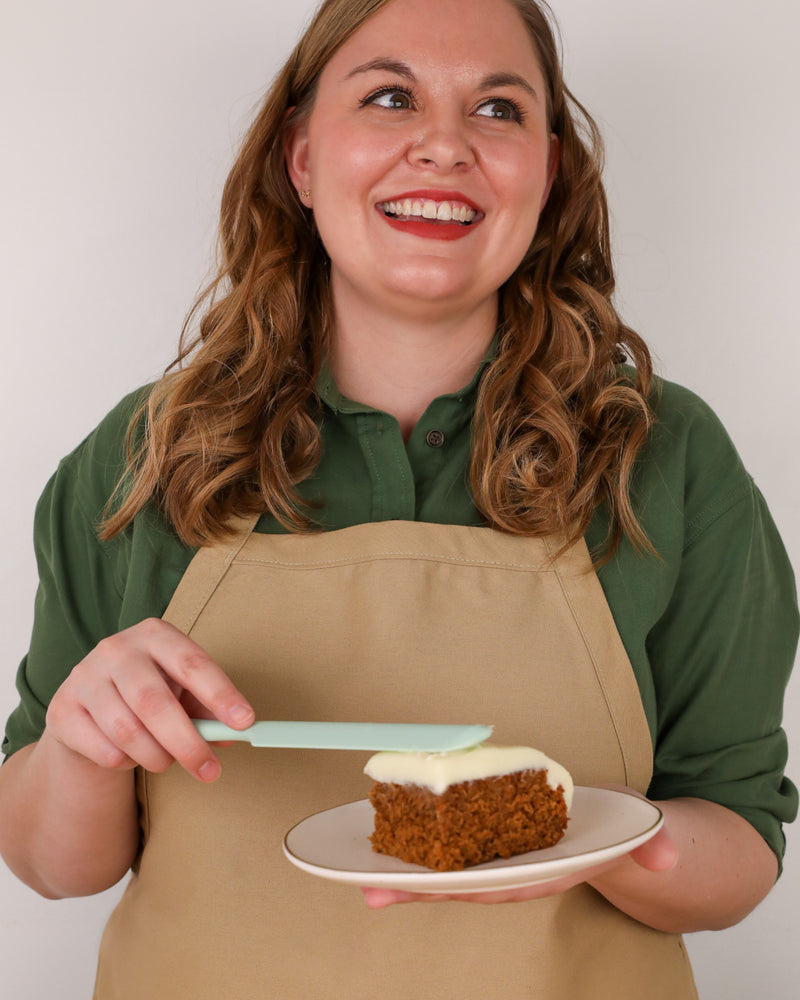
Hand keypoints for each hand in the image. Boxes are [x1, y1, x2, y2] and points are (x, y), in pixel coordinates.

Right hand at [44, 618, 254, 781]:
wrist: (89, 704)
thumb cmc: (150, 692)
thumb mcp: (182, 691)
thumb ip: (208, 711)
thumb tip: (233, 734)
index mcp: (156, 635)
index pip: (192, 663)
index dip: (220, 693)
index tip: (245, 722)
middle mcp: (117, 649)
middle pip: (155, 702)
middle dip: (187, 743)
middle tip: (209, 770)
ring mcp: (85, 677)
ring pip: (127, 731)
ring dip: (156, 757)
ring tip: (166, 761)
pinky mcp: (63, 709)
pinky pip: (104, 750)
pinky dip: (127, 762)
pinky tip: (131, 754)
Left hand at [361, 788, 676, 908]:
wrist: (616, 834)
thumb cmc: (619, 830)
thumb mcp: (640, 832)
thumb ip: (652, 845)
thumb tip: (665, 856)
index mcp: (548, 872)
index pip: (504, 885)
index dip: (469, 887)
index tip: (435, 889)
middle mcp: (518, 873)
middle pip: (462, 884)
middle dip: (418, 887)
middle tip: (370, 888)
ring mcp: (500, 861)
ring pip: (447, 873)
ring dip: (406, 875)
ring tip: (358, 877)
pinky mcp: (489, 843)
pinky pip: (449, 850)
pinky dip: (417, 852)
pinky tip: (383, 849)